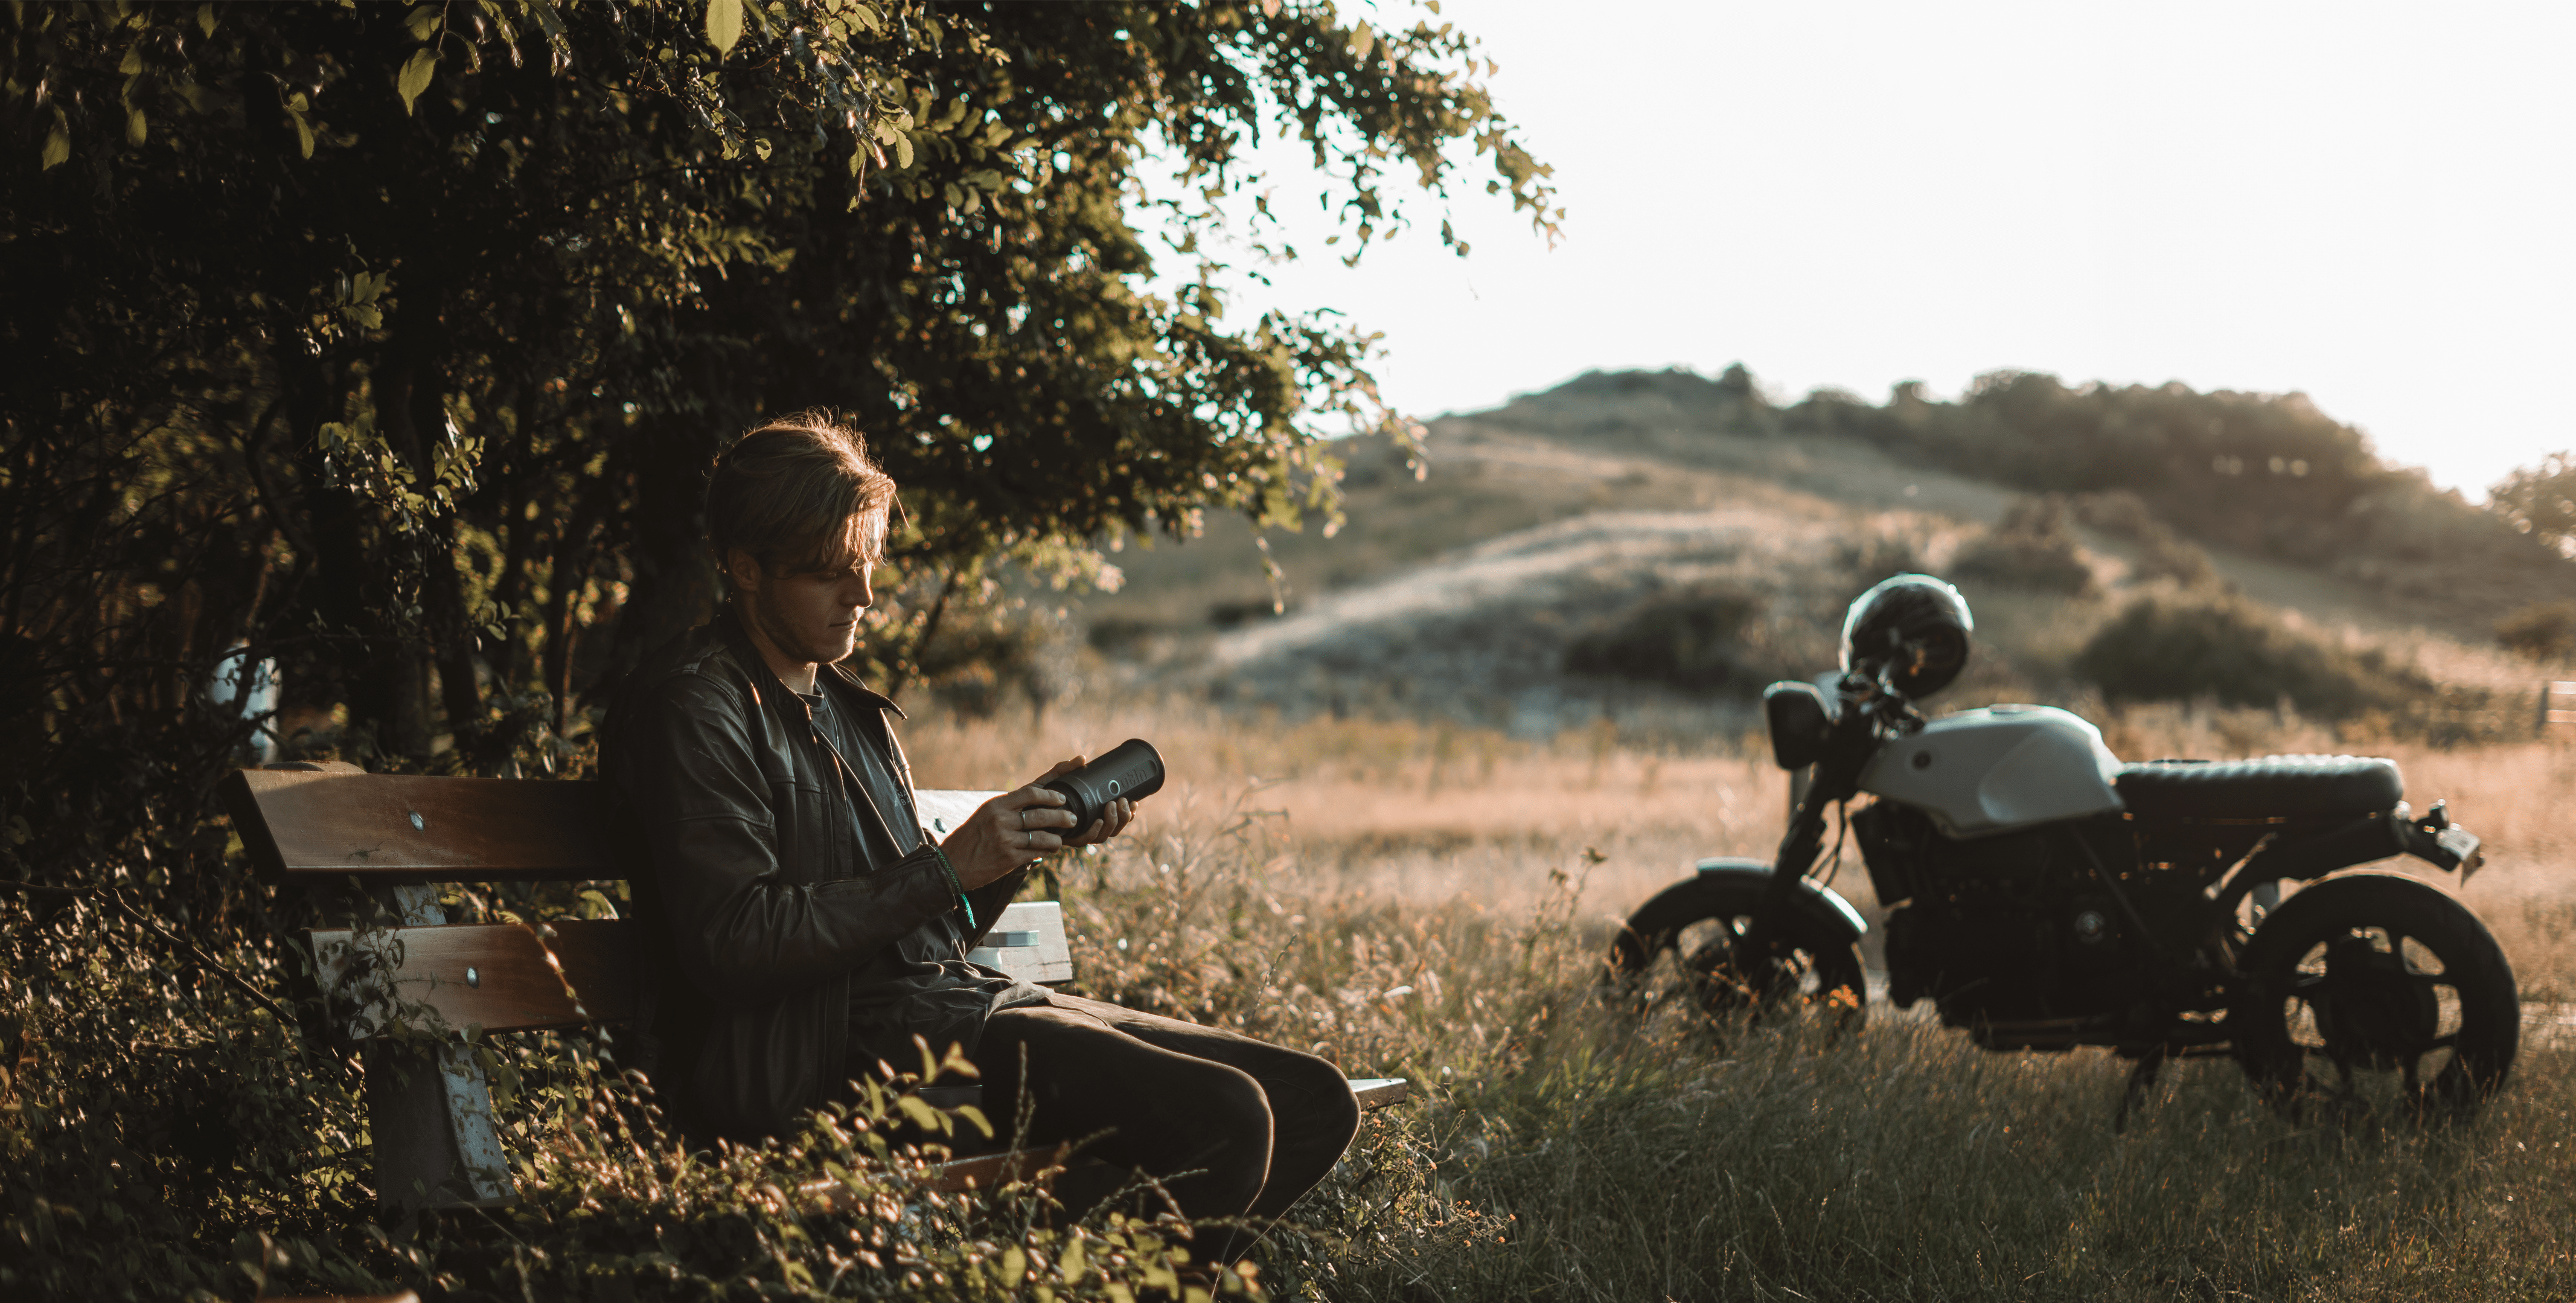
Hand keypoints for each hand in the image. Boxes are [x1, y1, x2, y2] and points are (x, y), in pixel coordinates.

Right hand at [939, 756, 1139, 888]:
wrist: (951, 865)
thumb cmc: (971, 837)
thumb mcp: (986, 814)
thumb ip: (1010, 805)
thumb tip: (1039, 795)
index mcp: (996, 804)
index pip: (1031, 791)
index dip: (1052, 792)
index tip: (1063, 796)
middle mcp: (1001, 819)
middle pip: (1042, 813)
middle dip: (1062, 816)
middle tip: (1072, 817)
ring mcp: (1006, 839)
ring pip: (1043, 835)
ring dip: (1057, 837)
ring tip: (1061, 838)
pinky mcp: (1009, 858)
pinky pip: (1037, 852)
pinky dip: (1047, 850)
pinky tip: (1050, 849)